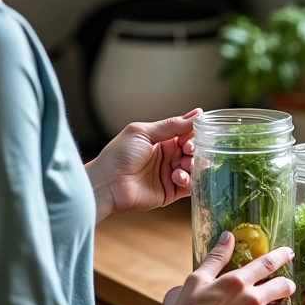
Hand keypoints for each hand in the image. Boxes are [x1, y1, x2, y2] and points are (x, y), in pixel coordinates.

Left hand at [85, 108, 201, 221]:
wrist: (106, 184)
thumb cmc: (118, 155)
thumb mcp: (144, 133)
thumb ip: (172, 125)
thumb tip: (197, 113)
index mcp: (162, 140)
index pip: (187, 134)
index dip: (194, 133)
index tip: (197, 133)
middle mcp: (168, 156)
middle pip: (193, 151)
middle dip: (195, 149)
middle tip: (188, 149)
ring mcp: (170, 174)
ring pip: (194, 168)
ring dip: (193, 164)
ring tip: (182, 164)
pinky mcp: (170, 191)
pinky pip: (189, 186)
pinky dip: (188, 180)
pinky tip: (176, 176)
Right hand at [163, 232, 295, 304]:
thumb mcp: (198, 278)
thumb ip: (217, 257)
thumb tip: (229, 236)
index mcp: (239, 281)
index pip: (268, 263)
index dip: (282, 256)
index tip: (289, 253)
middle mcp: (253, 299)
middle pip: (285, 286)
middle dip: (287, 285)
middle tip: (285, 287)